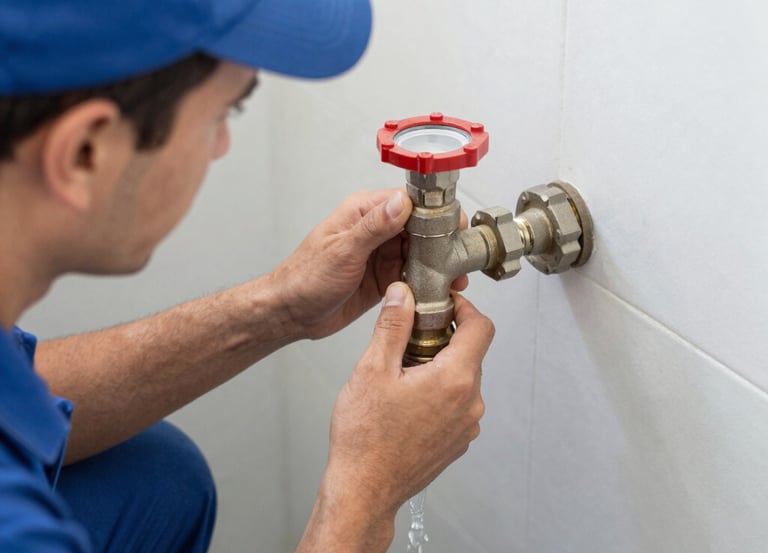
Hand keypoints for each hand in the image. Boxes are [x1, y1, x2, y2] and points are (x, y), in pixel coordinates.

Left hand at [272, 189, 469, 340]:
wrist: (291, 313)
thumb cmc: (304, 278)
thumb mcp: (342, 251)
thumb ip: (373, 228)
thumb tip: (401, 204)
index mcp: (364, 212)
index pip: (409, 202)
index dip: (435, 213)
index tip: (454, 227)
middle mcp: (375, 230)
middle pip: (421, 228)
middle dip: (442, 243)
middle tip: (459, 259)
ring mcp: (381, 254)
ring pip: (420, 253)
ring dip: (438, 265)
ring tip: (454, 279)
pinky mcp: (384, 277)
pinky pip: (413, 276)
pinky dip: (427, 282)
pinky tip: (438, 290)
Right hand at [322, 282, 492, 518]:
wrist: (364, 491)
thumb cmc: (365, 438)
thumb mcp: (373, 369)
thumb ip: (393, 326)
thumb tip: (403, 294)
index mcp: (455, 380)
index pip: (482, 327)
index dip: (464, 308)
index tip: (444, 304)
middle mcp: (470, 403)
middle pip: (471, 352)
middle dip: (444, 339)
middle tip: (408, 342)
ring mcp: (467, 426)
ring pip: (463, 379)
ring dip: (440, 367)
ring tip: (403, 377)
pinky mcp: (458, 442)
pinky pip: (457, 404)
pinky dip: (439, 393)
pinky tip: (407, 402)